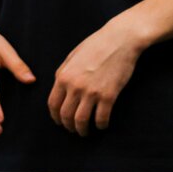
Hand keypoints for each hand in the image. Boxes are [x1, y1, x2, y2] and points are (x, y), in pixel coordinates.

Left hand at [48, 20, 140, 135]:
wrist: (120, 39)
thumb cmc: (95, 45)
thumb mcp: (71, 58)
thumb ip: (62, 74)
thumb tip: (58, 90)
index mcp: (62, 77)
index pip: (53, 104)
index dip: (55, 117)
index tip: (59, 122)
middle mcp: (74, 87)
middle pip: (65, 115)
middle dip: (68, 126)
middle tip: (73, 130)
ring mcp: (91, 92)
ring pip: (81, 120)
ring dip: (82, 130)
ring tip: (85, 132)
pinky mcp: (109, 95)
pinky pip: (101, 117)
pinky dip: (100, 125)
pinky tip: (101, 125)